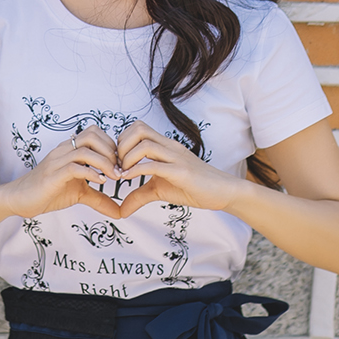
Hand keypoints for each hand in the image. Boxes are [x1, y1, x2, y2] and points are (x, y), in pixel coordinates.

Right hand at [0, 127, 123, 221]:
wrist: (20, 199)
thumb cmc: (49, 192)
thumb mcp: (79, 194)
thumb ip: (99, 199)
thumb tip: (120, 212)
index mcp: (70, 149)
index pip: (95, 133)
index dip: (111, 145)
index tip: (120, 164)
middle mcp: (64, 150)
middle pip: (92, 134)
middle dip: (111, 150)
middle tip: (119, 169)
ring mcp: (57, 161)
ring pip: (85, 150)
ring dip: (105, 162)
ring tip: (114, 177)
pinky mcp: (53, 175)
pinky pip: (75, 167)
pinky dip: (92, 174)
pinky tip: (100, 183)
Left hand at [103, 120, 244, 218]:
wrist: (222, 192)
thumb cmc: (192, 187)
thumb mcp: (160, 190)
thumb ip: (139, 195)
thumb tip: (121, 210)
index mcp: (164, 145)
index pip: (137, 128)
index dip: (122, 141)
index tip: (116, 160)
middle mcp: (169, 146)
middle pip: (138, 128)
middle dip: (121, 145)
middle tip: (117, 165)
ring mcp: (176, 157)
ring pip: (145, 143)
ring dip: (127, 157)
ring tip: (123, 173)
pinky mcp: (181, 172)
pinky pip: (155, 165)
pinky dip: (137, 170)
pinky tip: (129, 179)